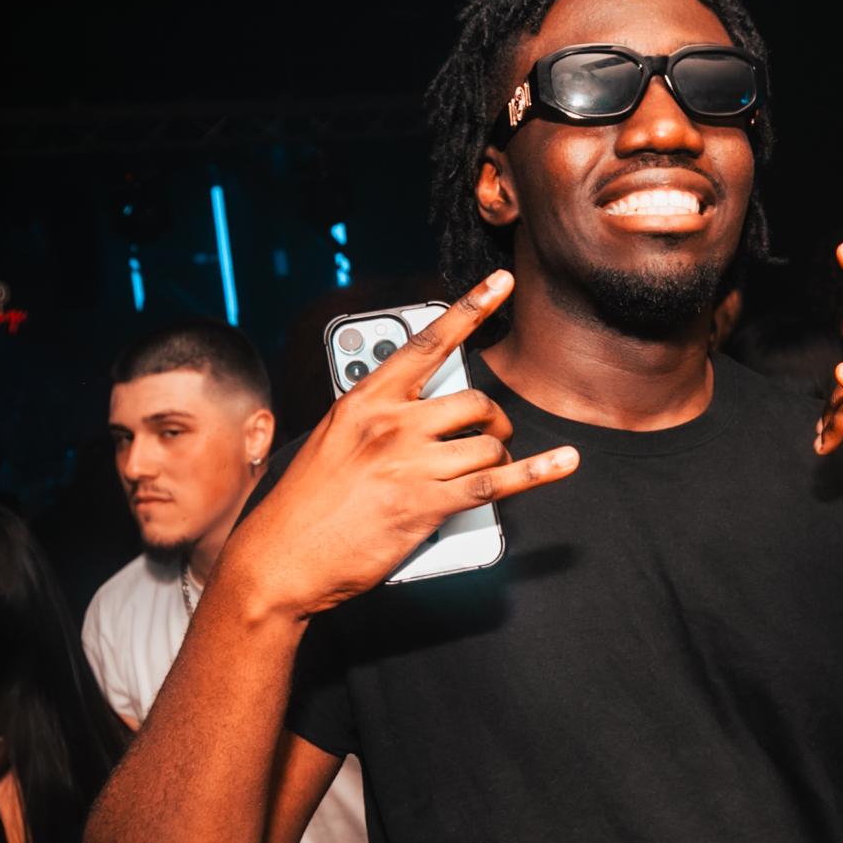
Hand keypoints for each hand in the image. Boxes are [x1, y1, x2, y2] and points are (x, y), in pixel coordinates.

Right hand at [220, 271, 578, 619]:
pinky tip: (561, 463)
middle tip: (491, 435)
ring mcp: (410, 464)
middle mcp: (390, 424)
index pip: (427, 343)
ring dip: (499, 458)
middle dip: (494, 420)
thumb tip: (425, 416)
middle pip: (474, 403)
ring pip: (488, 446)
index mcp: (363, 400)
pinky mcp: (427, 505)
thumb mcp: (333, 441)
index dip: (471, 308)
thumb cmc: (305, 504)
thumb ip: (378, 419)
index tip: (502, 282)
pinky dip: (537, 473)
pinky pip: (497, 484)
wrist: (281, 559)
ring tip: (488, 468)